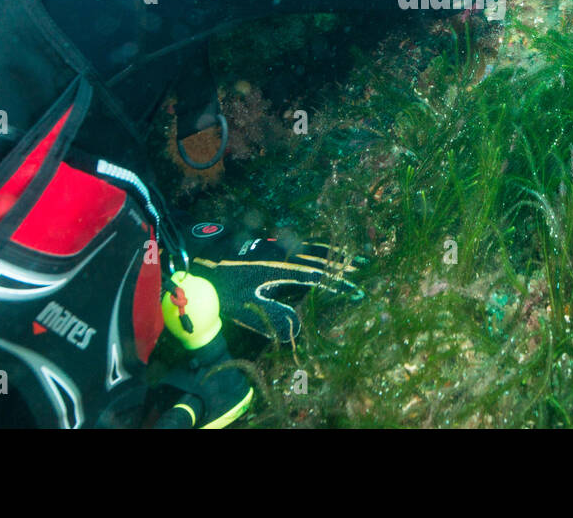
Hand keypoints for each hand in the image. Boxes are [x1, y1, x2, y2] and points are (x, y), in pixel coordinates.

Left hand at [189, 237, 363, 341]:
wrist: (204, 261)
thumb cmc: (225, 289)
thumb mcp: (248, 308)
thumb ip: (275, 317)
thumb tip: (300, 329)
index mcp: (283, 270)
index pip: (318, 278)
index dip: (339, 285)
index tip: (358, 291)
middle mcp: (286, 255)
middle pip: (322, 259)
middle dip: (345, 265)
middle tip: (367, 267)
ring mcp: (280, 247)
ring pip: (315, 249)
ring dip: (336, 254)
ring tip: (355, 256)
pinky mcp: (274, 244)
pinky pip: (303, 244)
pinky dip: (320, 247)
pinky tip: (326, 249)